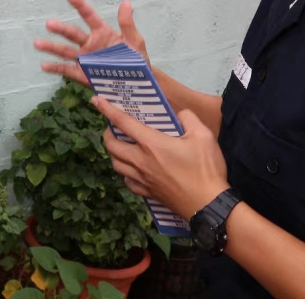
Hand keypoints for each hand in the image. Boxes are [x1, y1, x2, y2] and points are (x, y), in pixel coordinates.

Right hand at [34, 0, 149, 84]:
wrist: (137, 84)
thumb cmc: (137, 60)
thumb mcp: (135, 42)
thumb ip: (128, 24)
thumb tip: (126, 3)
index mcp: (102, 33)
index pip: (89, 16)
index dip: (80, 5)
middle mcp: (90, 44)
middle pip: (72, 34)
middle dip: (61, 29)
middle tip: (49, 24)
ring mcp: (84, 59)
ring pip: (65, 51)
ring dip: (51, 47)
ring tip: (37, 43)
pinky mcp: (82, 74)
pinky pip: (66, 70)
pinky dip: (55, 68)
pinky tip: (44, 66)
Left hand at [93, 96, 227, 220]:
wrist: (208, 205)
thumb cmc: (205, 169)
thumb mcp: (203, 135)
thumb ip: (189, 118)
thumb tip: (180, 114)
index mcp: (151, 144)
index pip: (123, 122)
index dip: (107, 109)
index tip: (96, 100)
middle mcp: (141, 161)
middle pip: (112, 146)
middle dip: (108, 133)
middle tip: (114, 127)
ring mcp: (142, 179)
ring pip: (116, 164)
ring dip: (114, 153)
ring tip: (122, 146)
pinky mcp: (147, 193)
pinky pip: (127, 181)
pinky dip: (125, 172)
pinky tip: (133, 169)